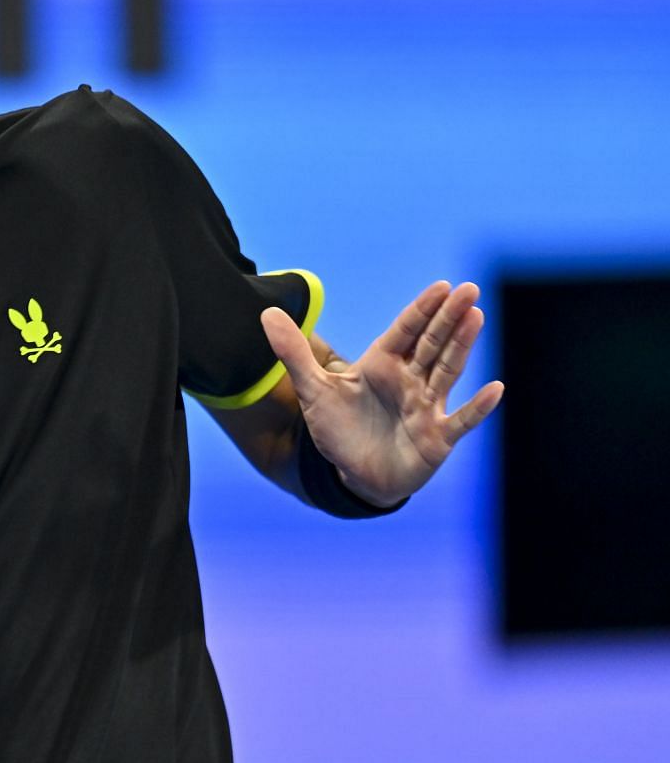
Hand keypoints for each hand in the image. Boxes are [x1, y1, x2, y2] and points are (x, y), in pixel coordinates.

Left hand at [261, 279, 504, 506]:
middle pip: (432, 343)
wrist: (355, 476)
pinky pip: (460, 420)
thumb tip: (266, 313)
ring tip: (478, 317)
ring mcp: (426, 408)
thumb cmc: (340, 430)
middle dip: (449, 318)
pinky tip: (495, 389)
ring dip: (462, 346)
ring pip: (447, 371)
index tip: (441, 286)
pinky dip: (477, 408)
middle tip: (469, 290)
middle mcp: (409, 381)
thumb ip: (294, 353)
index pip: (405, 331)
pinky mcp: (437, 437)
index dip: (421, 310)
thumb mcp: (313, 391)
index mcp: (381, 365)